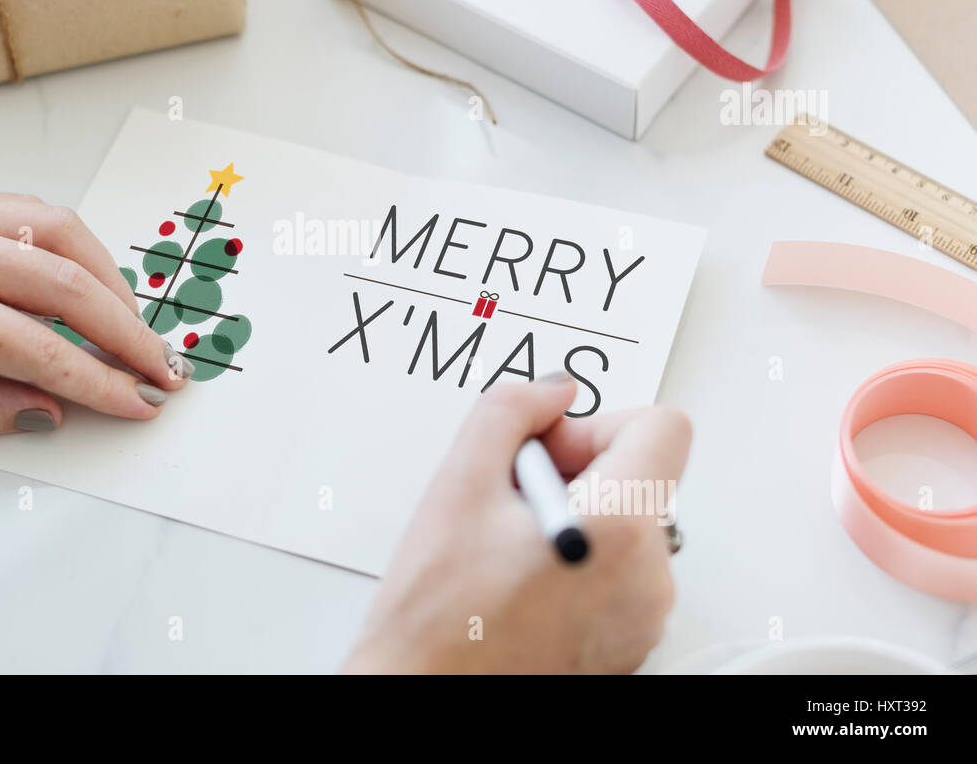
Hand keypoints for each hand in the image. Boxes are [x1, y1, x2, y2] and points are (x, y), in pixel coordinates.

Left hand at [0, 194, 193, 434]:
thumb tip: (43, 411)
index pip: (40, 348)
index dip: (99, 381)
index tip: (138, 402)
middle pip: (68, 285)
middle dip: (127, 332)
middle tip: (162, 368)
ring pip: (61, 235)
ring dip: (111, 280)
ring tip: (135, 325)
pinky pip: (32, 212)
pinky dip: (75, 244)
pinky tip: (90, 275)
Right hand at [344, 374, 689, 673]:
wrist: (424, 696)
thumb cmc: (436, 617)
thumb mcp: (457, 483)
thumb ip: (509, 410)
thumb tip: (551, 393)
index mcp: (617, 530)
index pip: (664, 427)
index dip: (600, 422)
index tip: (551, 447)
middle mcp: (647, 578)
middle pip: (641, 477)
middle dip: (577, 470)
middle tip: (509, 499)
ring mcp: (643, 617)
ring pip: (628, 524)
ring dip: (575, 515)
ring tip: (508, 546)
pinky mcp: (629, 642)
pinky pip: (621, 572)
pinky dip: (580, 560)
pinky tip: (522, 578)